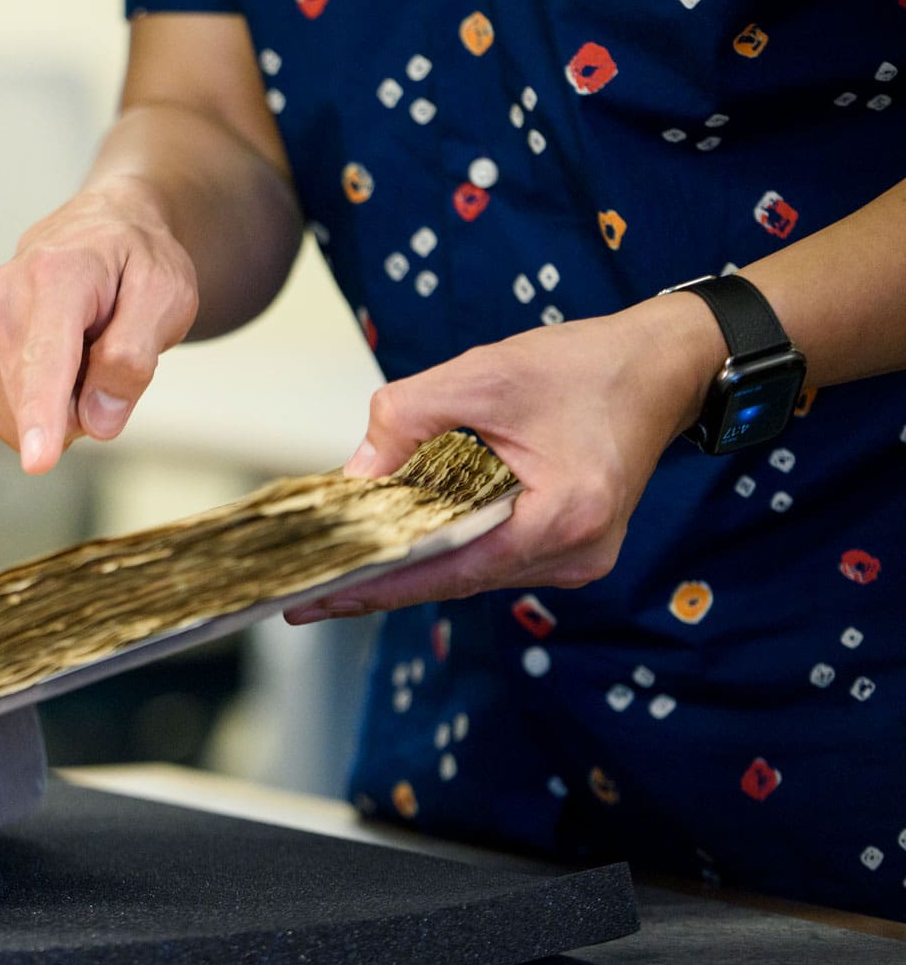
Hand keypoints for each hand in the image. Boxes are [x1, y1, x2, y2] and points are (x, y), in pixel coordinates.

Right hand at [0, 177, 198, 473]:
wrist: (96, 233)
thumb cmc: (134, 262)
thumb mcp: (166, 297)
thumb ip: (133, 357)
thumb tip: (97, 420)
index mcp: (55, 276)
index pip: (47, 360)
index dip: (42, 415)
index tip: (37, 461)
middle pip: (36, 399)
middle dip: (80, 403)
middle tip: (104, 349)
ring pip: (15, 415)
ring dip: (56, 405)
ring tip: (77, 351)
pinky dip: (28, 408)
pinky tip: (49, 371)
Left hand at [284, 292, 726, 623]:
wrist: (662, 365)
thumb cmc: (582, 367)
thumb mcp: (481, 375)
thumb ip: (407, 420)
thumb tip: (353, 479)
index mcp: (562, 519)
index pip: (448, 570)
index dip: (377, 585)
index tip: (314, 599)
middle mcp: (574, 557)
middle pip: (456, 578)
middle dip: (381, 577)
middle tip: (304, 587)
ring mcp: (577, 561)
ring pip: (471, 570)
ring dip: (410, 562)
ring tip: (336, 564)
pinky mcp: (570, 549)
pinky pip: (491, 555)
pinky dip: (445, 545)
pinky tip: (397, 541)